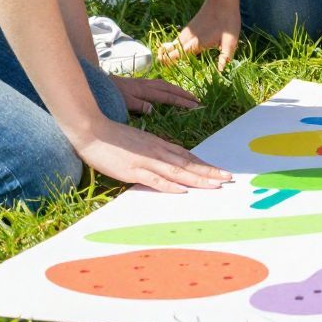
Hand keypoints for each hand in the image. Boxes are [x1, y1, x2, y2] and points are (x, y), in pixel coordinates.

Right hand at [66, 115, 232, 193]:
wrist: (93, 131)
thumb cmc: (114, 139)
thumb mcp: (139, 143)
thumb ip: (154, 152)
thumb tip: (169, 163)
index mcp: (159, 145)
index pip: (187, 157)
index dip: (205, 165)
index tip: (221, 172)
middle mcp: (157, 151)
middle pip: (188, 164)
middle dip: (209, 172)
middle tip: (229, 179)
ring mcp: (146, 161)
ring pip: (177, 171)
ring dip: (197, 179)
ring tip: (215, 185)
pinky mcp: (133, 170)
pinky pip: (154, 179)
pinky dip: (169, 185)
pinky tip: (182, 190)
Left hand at [116, 74, 201, 115]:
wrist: (100, 82)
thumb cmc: (110, 94)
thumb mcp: (123, 102)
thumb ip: (137, 105)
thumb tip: (152, 109)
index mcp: (145, 90)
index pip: (167, 96)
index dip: (181, 101)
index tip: (194, 105)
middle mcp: (147, 85)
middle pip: (170, 88)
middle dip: (184, 94)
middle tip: (197, 100)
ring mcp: (144, 83)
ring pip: (165, 85)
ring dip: (177, 89)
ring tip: (187, 96)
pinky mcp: (140, 83)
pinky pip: (159, 85)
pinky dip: (168, 87)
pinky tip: (169, 91)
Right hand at [155, 0, 241, 70]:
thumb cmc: (228, 20)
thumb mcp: (230, 40)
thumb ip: (225, 55)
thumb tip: (221, 71)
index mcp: (197, 43)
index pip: (178, 54)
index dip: (169, 60)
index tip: (162, 67)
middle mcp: (189, 37)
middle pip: (172, 49)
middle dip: (165, 57)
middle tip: (160, 66)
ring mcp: (189, 30)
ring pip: (175, 42)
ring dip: (169, 51)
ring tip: (164, 60)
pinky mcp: (191, 26)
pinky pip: (179, 38)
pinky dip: (175, 45)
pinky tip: (176, 49)